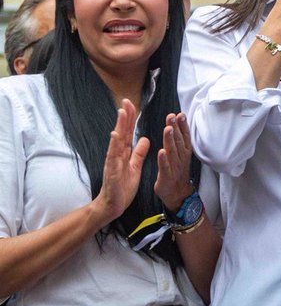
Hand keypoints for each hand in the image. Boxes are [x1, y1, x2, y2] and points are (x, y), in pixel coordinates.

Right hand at [92, 99, 149, 223]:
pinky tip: (115, 135)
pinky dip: (113, 145)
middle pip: (122, 132)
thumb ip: (138, 153)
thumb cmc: (123, 186)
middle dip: (124, 117)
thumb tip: (144, 139)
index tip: (131, 104)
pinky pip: (112, 157)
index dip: (130, 119)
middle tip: (126, 101)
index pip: (127, 132)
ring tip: (122, 113)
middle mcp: (117, 154)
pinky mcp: (111, 170)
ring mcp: (113, 161)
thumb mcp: (135, 166)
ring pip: (116, 141)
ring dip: (119, 126)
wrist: (113, 204)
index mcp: (124, 153)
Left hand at [154, 113, 194, 210]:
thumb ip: (178, 140)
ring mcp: (175, 167)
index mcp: (184, 152)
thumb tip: (176, 124)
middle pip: (178, 141)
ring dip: (170, 140)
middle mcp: (181, 158)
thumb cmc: (177, 171)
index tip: (180, 114)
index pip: (184, 136)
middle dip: (175, 128)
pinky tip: (161, 152)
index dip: (182, 125)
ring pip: (172, 151)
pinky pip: (165, 167)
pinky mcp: (166, 176)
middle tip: (172, 116)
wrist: (177, 193)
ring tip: (167, 129)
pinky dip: (163, 160)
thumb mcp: (180, 154)